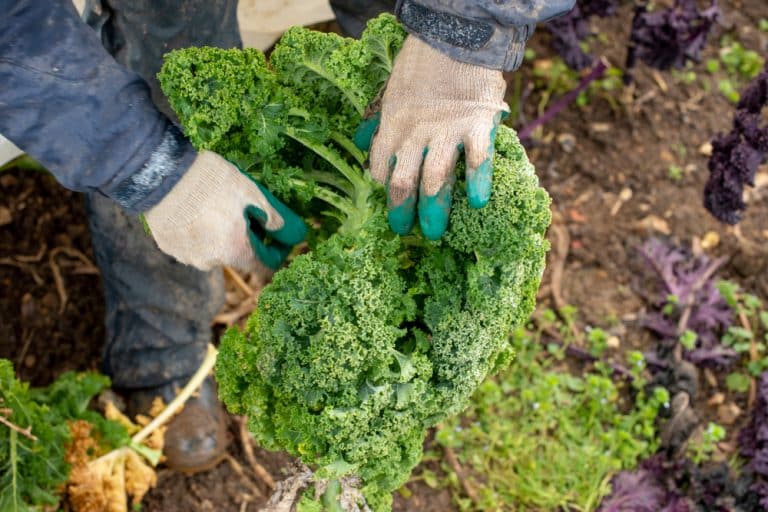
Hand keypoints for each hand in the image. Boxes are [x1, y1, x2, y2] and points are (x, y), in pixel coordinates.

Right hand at [145, 150, 305, 271]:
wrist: (162, 174)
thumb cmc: (212, 183)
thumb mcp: (252, 194)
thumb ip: (273, 218)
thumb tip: (288, 233)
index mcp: (236, 252)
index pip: (265, 267)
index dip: (276, 252)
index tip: (278, 236)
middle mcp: (212, 262)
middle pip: (238, 256)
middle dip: (247, 238)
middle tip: (245, 211)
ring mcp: (187, 257)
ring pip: (214, 250)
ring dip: (221, 235)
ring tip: (216, 206)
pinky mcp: (168, 247)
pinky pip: (192, 244)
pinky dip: (199, 232)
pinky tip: (197, 210)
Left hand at [355, 36, 508, 239]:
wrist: (454, 37)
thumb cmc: (421, 65)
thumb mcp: (390, 91)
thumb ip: (379, 121)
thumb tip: (360, 142)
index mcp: (392, 126)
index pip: (381, 168)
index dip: (382, 190)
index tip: (388, 204)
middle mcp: (414, 134)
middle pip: (403, 181)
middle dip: (401, 210)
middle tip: (404, 230)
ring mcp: (446, 132)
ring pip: (435, 179)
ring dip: (433, 208)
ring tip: (433, 232)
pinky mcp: (476, 126)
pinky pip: (477, 160)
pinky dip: (477, 183)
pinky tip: (478, 203)